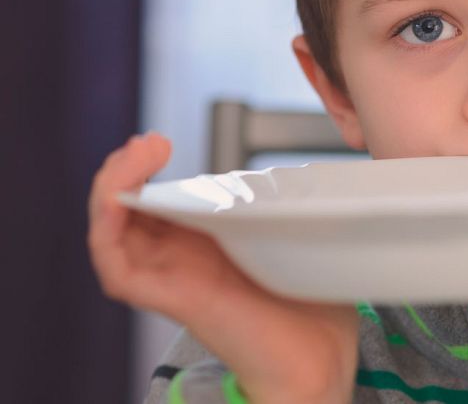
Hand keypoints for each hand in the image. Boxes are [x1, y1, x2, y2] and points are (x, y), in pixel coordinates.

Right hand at [88, 132, 358, 403]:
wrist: (320, 363)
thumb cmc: (313, 307)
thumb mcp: (296, 236)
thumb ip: (284, 205)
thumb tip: (296, 171)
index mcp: (205, 244)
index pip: (155, 202)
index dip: (145, 170)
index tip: (161, 143)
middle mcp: (180, 260)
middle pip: (125, 212)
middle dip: (125, 169)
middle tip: (151, 143)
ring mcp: (172, 279)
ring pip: (112, 233)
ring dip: (114, 188)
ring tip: (137, 157)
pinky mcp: (171, 300)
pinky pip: (117, 269)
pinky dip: (109, 229)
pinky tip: (121, 201)